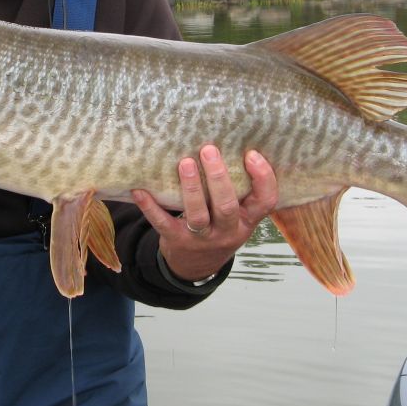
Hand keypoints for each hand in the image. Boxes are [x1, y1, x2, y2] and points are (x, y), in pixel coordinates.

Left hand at [133, 146, 277, 282]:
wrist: (197, 265)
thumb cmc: (219, 225)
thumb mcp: (238, 214)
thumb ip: (239, 189)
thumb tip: (229, 140)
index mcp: (247, 219)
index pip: (265, 201)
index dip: (263, 178)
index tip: (251, 154)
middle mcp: (228, 231)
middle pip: (227, 206)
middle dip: (218, 178)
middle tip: (209, 150)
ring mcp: (202, 238)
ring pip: (197, 215)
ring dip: (191, 189)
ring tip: (184, 163)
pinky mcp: (177, 240)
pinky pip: (163, 223)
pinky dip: (150, 207)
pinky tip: (140, 190)